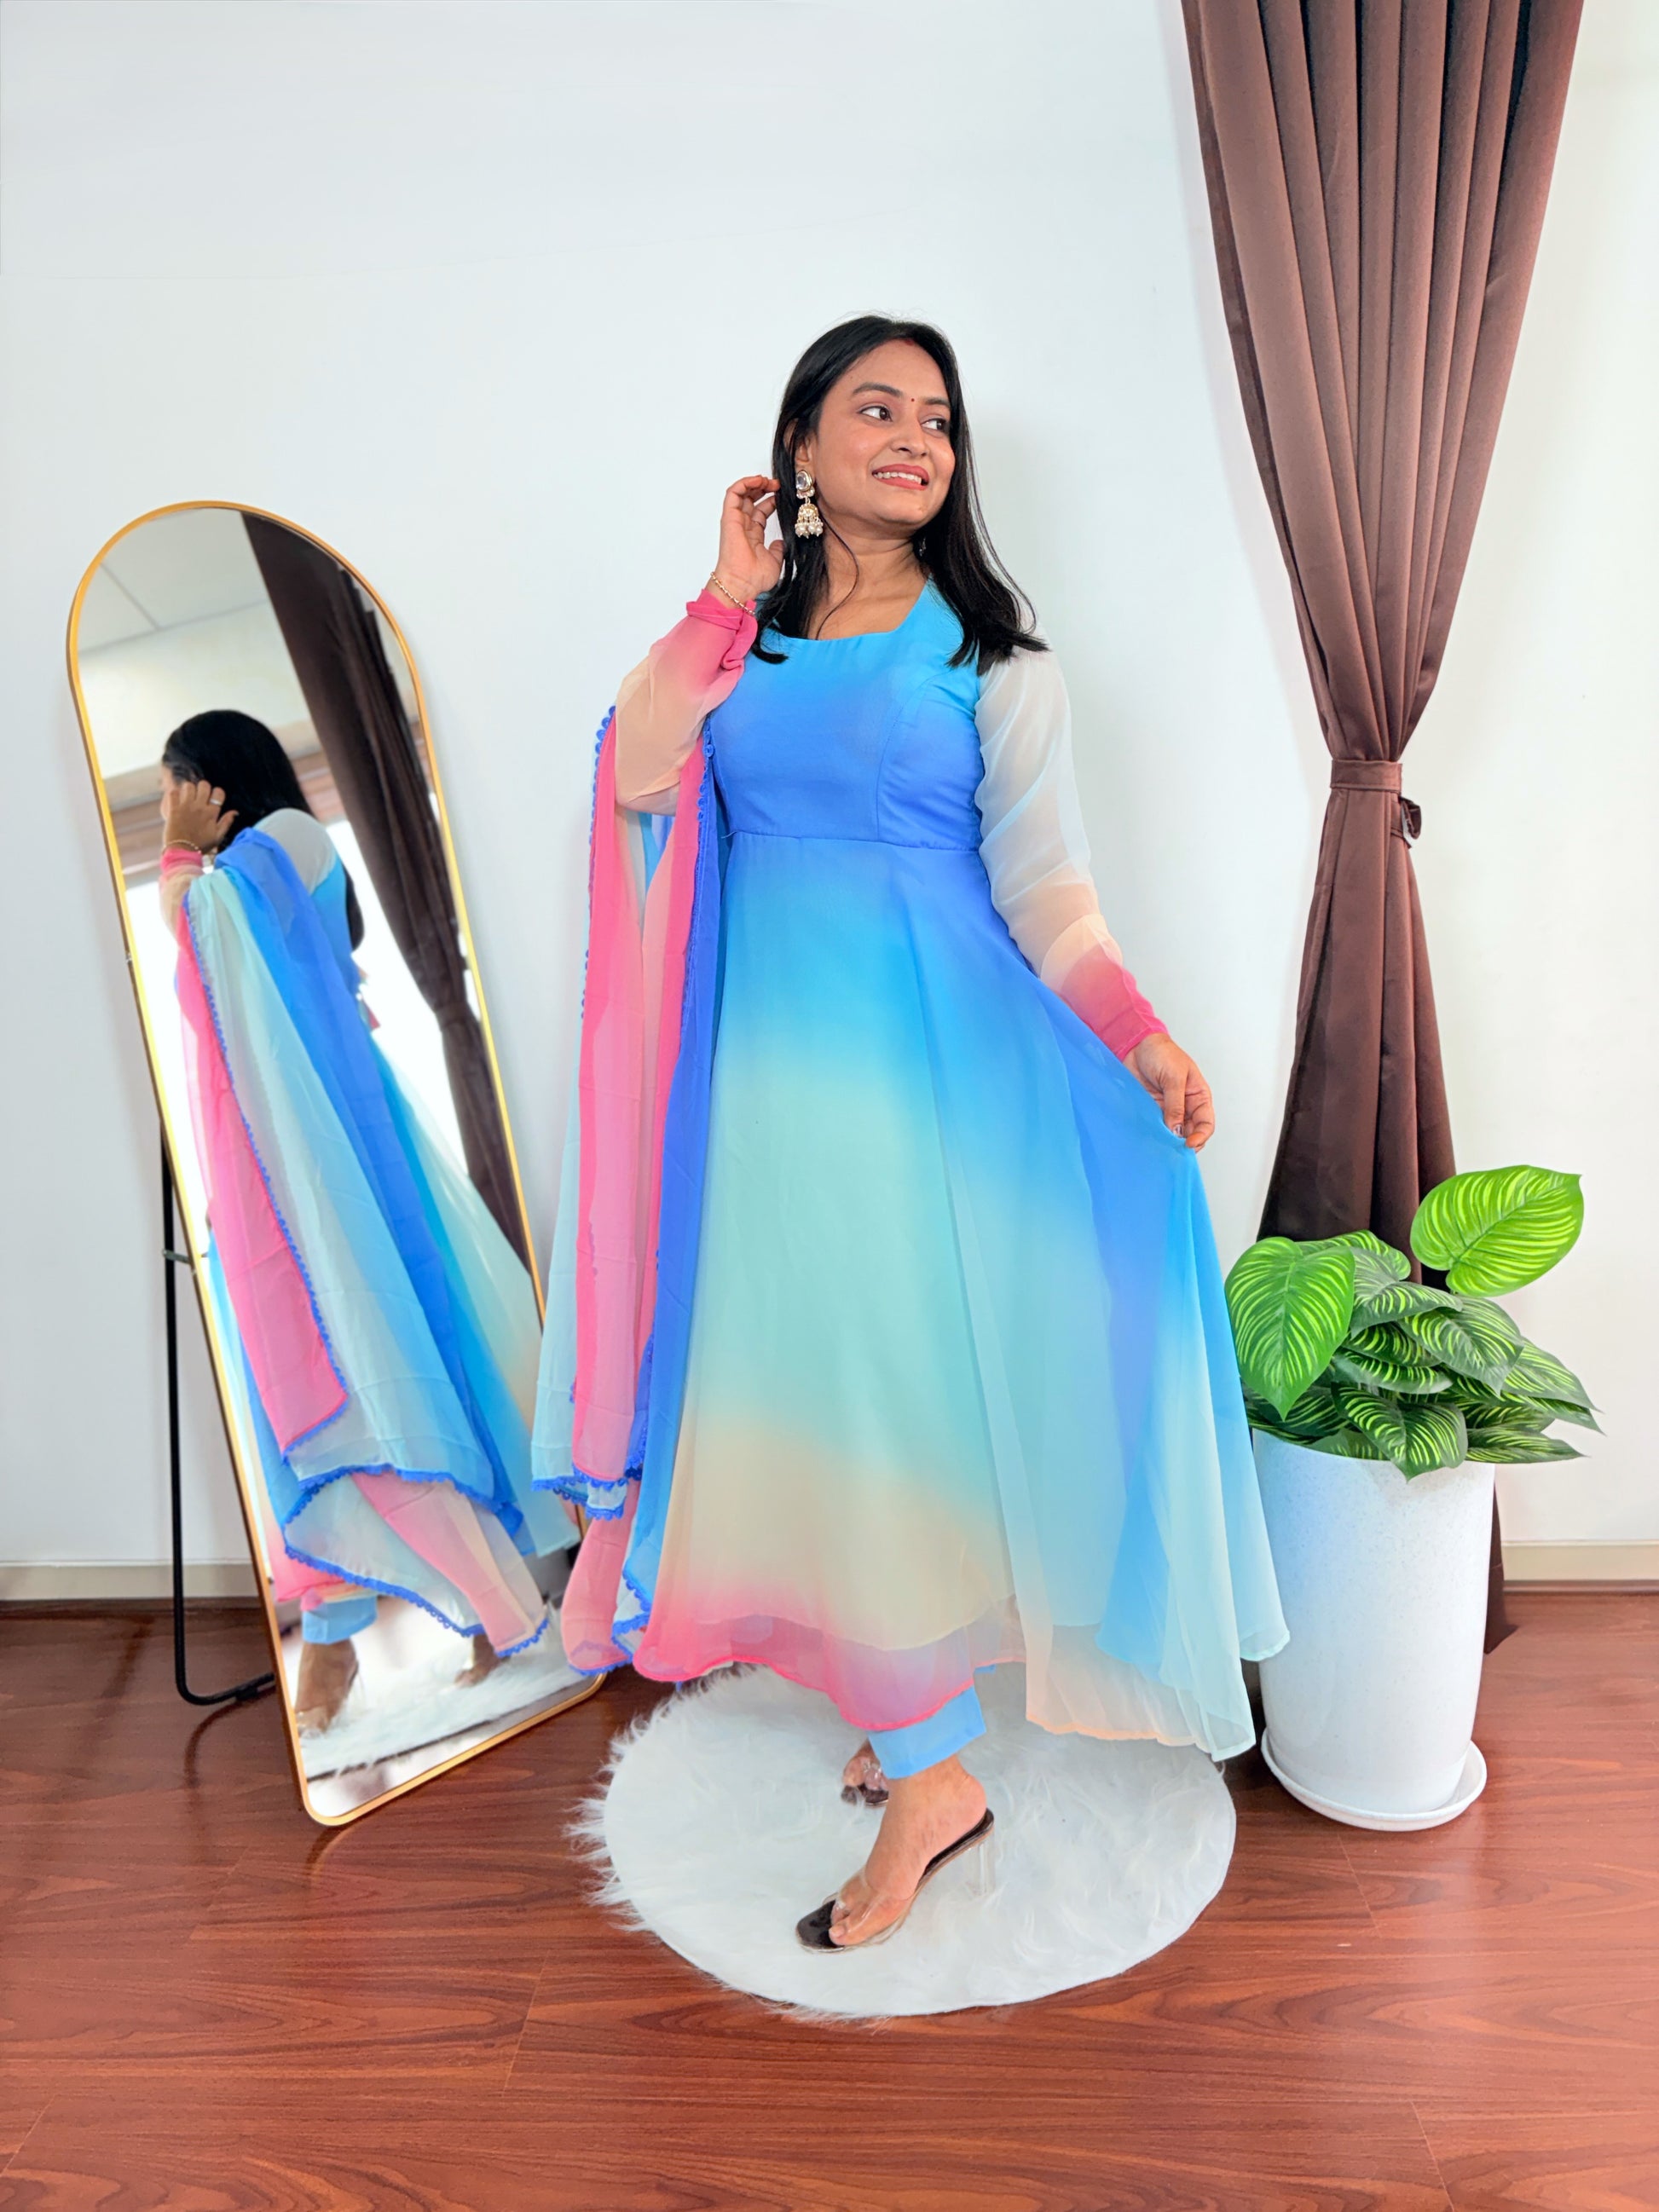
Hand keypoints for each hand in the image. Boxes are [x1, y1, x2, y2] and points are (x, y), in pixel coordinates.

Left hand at [160, 778, 236, 853]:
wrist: (182, 852)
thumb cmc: (201, 845)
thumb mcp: (218, 836)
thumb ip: (226, 822)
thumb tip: (235, 811)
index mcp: (211, 813)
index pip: (218, 792)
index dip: (217, 793)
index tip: (214, 799)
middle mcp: (199, 807)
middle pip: (204, 785)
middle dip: (203, 788)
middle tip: (200, 796)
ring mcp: (185, 807)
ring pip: (188, 786)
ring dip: (189, 790)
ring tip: (189, 797)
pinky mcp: (173, 809)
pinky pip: (173, 793)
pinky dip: (175, 794)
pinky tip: (177, 800)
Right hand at [711, 474, 782, 604]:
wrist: (742, 583)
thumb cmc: (753, 578)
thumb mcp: (775, 561)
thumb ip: (778, 550)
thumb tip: (780, 543)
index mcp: (752, 535)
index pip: (761, 511)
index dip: (771, 501)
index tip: (782, 496)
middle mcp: (743, 527)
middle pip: (751, 500)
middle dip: (764, 488)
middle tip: (777, 485)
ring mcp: (735, 521)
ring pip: (742, 494)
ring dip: (754, 483)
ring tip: (768, 480)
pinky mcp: (729, 518)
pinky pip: (733, 493)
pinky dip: (744, 483)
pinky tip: (758, 480)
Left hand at [1126, 1033, 1214, 1149]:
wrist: (1135, 1045)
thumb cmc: (1161, 1053)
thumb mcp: (1174, 1078)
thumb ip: (1175, 1105)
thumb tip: (1177, 1130)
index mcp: (1198, 1096)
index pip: (1206, 1123)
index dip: (1200, 1136)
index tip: (1189, 1144)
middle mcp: (1185, 1106)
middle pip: (1190, 1132)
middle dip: (1184, 1142)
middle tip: (1174, 1150)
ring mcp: (1168, 1109)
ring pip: (1173, 1133)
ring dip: (1168, 1141)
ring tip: (1162, 1147)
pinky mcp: (1152, 1110)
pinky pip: (1156, 1127)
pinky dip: (1155, 1135)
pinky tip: (1151, 1139)